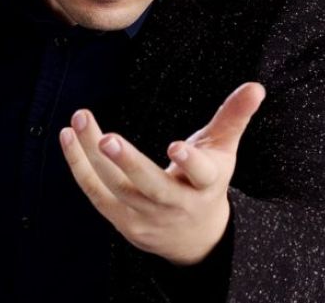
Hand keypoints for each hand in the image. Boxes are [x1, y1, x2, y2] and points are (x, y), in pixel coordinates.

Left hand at [58, 81, 265, 264]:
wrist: (194, 238)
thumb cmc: (206, 182)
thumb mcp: (223, 151)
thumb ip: (234, 117)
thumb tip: (256, 86)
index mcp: (205, 184)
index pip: (201, 174)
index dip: (190, 162)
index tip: (177, 147)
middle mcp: (175, 204)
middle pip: (151, 186)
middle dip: (129, 163)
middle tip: (107, 139)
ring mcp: (145, 216)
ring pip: (115, 187)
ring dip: (92, 154)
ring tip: (80, 118)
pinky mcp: (121, 219)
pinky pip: (96, 192)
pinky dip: (79, 166)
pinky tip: (68, 136)